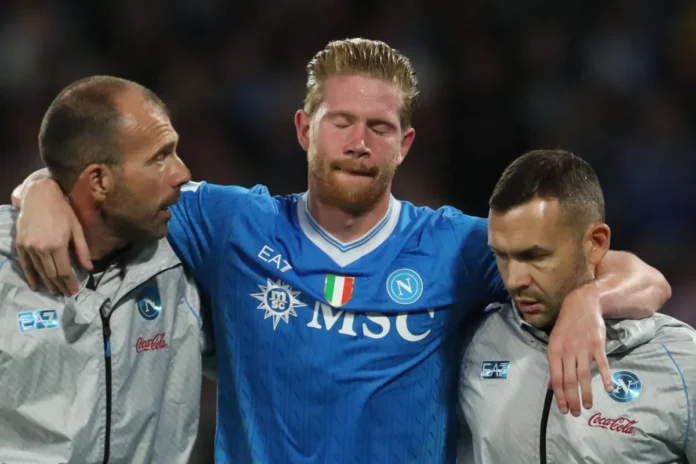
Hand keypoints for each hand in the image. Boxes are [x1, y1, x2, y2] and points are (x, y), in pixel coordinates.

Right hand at [15, 179, 91, 294]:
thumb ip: (82, 250)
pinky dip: (30, 277)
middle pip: (51, 274)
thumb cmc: (62, 210)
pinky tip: (35, 286)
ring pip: (39, 271)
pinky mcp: (20, 245)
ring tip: (56, 292)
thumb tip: (89, 268)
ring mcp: (29, 247)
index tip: (75, 291)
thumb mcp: (76, 229)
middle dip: (60, 286)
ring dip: (48, 284)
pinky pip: (25, 265)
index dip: (69, 283)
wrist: (39, 196)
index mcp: (57, 245)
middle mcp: (41, 248)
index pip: (64, 271)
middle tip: (67, 294)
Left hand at [547, 287, 612, 416]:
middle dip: (571, 399)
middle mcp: (567, 351)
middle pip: (569, 380)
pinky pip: (601, 364)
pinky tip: (608, 389)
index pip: (556, 378)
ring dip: (586, 393)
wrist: (581, 305)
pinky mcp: (597, 345)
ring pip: (584, 375)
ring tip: (587, 406)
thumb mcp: (555, 342)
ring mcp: (583, 348)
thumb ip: (555, 364)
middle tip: (575, 413)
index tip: (563, 409)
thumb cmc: (566, 326)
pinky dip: (605, 377)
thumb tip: (552, 386)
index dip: (559, 396)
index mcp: (554, 351)